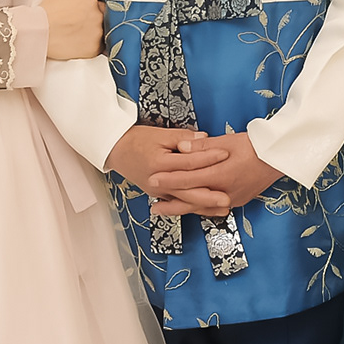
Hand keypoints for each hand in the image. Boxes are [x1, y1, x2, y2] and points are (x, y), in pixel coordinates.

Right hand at [40, 0, 104, 59]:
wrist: (38, 34)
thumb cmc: (47, 13)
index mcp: (91, 2)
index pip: (102, 4)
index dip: (94, 9)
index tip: (85, 14)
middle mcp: (97, 17)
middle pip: (104, 18)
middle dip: (94, 20)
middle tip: (79, 24)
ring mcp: (97, 33)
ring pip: (103, 32)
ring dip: (95, 32)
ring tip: (78, 34)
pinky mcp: (94, 49)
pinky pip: (100, 47)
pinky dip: (93, 45)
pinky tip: (80, 42)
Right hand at [105, 125, 230, 216]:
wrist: (116, 150)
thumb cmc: (136, 140)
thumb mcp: (160, 134)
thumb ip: (183, 138)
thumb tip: (204, 138)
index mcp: (158, 163)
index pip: (188, 162)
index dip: (208, 157)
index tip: (224, 154)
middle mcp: (157, 180)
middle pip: (187, 190)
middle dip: (209, 196)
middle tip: (227, 198)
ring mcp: (158, 191)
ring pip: (184, 201)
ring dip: (204, 207)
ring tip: (223, 209)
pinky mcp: (159, 194)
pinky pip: (179, 203)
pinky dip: (193, 207)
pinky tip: (207, 210)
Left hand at [162, 131, 284, 212]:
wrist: (280, 156)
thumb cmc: (255, 145)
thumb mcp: (227, 140)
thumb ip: (202, 147)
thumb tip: (180, 148)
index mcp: (221, 175)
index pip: (189, 180)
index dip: (169, 180)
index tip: (153, 180)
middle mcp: (226, 192)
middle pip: (192, 201)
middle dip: (171, 203)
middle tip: (153, 206)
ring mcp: (233, 199)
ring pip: (202, 208)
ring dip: (183, 209)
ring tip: (166, 210)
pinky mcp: (238, 201)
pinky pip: (214, 208)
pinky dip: (199, 209)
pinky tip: (191, 208)